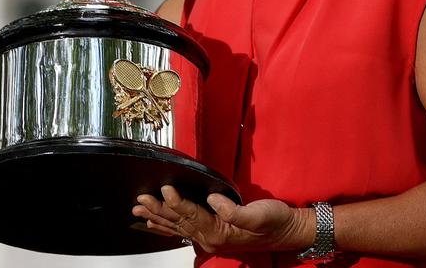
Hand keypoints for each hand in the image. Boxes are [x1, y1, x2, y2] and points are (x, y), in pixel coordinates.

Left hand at [133, 185, 312, 253]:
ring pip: (177, 226)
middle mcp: (210, 237)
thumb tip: (214, 199)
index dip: (177, 202)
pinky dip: (167, 225)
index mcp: (220, 232)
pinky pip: (183, 229)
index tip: (165, 188)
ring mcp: (209, 237)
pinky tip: (155, 222)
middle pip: (178, 222)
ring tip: (138, 210)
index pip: (192, 215)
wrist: (287, 231)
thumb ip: (235, 211)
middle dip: (158, 210)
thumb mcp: (260, 214)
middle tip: (139, 200)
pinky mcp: (211, 232)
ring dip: (157, 217)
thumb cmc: (275, 221)